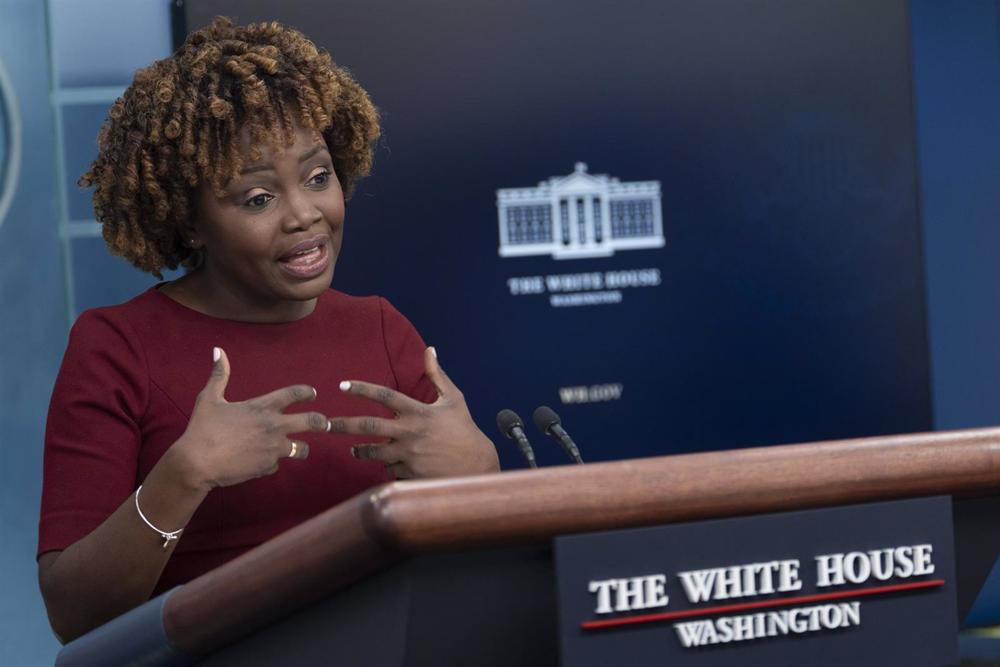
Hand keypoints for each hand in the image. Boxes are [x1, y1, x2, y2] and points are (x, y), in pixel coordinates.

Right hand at [167, 347, 332, 490]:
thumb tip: (218, 350)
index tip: (312, 394)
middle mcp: (274, 426)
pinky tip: (262, 462)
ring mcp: (274, 448)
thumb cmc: (203, 429)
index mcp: (263, 407)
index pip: (295, 393)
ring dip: (301, 448)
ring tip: (299, 448)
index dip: (307, 392)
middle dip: (322, 422)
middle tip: (324, 423)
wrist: (197, 463)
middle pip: (312, 421)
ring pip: (302, 449)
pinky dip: (272, 463)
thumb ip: (220, 375)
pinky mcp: (268, 467)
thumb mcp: (209, 398)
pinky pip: (278, 464)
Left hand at [330, 347, 499, 478]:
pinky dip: (386, 465)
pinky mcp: (408, 473)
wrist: (476, 466)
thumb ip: (437, 375)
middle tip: (324, 424)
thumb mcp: (453, 399)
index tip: (342, 386)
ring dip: (359, 450)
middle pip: (368, 426)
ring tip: (353, 448)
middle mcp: (409, 432)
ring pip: (372, 452)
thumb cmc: (464, 429)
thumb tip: (430, 349)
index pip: (384, 395)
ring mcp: (407, 454)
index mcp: (418, 411)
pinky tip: (388, 463)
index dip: (362, 389)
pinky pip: (388, 469)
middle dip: (342, 424)